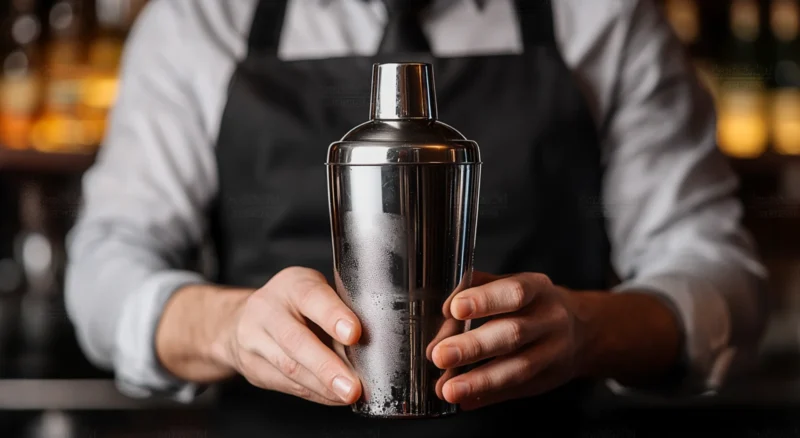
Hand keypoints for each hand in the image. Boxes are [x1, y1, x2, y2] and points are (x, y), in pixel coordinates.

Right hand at [211, 267, 362, 404]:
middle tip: (352, 386)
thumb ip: (339, 314)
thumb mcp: (316, 294)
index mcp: (292, 284)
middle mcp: (268, 308)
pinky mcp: (252, 366)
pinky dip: (315, 393)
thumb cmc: (294, 305)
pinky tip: (333, 397)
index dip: (333, 316)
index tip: (354, 334)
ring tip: (347, 395)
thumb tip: (370, 348)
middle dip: (327, 366)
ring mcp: (254, 338)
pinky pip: (287, 384)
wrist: (243, 319)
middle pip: (296, 340)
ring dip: (323, 386)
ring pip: (289, 367)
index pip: (312, 297)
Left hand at [431, 272, 585, 409]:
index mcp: (537, 289)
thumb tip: (445, 314)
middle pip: (513, 334)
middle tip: (440, 355)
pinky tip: (466, 400)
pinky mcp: (548, 379)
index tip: (455, 310)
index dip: (484, 300)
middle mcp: (550, 320)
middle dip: (473, 347)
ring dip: (479, 381)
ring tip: (449, 389)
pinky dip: (488, 395)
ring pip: (518, 368)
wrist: (581, 331)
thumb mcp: (510, 285)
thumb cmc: (532, 304)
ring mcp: (553, 352)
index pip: (513, 292)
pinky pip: (517, 390)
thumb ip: (475, 292)